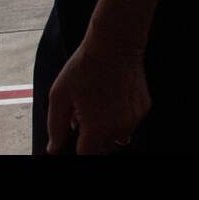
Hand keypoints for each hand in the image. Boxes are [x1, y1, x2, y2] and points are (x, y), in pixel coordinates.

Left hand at [46, 39, 150, 154]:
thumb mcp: (60, 95)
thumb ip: (55, 126)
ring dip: (107, 129)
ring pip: (117, 136)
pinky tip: (112, 97)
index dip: (79, 146)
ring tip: (98, 105)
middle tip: (84, 115)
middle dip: (92, 138)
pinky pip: (129, 122)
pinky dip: (120, 116)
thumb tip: (54, 148)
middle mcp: (119, 128)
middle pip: (102, 148)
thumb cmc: (85, 67)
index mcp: (97, 128)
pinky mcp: (143, 108)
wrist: (115, 44)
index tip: (76, 136)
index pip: (87, 155)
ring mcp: (134, 118)